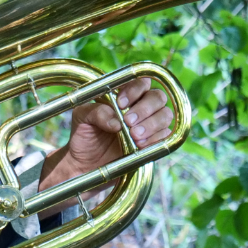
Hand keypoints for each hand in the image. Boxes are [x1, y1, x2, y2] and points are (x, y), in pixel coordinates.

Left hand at [38, 76, 173, 191]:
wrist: (85, 164)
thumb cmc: (84, 135)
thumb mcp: (82, 119)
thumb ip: (96, 112)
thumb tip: (116, 121)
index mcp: (124, 94)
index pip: (140, 82)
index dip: (134, 90)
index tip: (120, 104)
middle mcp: (140, 106)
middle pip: (157, 97)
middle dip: (145, 108)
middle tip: (129, 122)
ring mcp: (150, 124)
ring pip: (165, 115)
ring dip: (152, 124)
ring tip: (135, 136)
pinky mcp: (154, 142)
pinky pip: (165, 136)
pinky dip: (156, 139)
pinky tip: (141, 145)